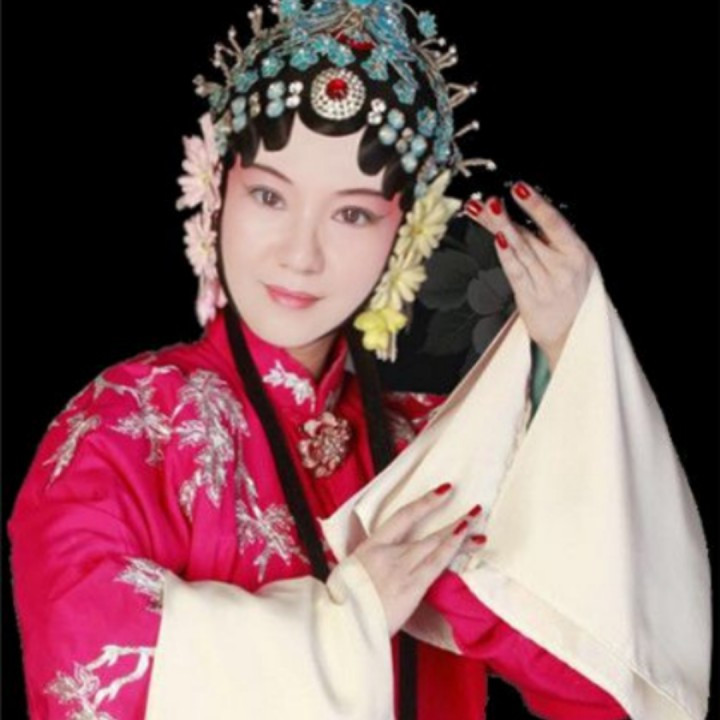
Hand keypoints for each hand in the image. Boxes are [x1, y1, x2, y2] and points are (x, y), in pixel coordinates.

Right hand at [351, 484, 484, 636]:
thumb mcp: (349, 573)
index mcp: (371, 546)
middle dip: (452, 519)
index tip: (444, 491)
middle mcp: (388, 554)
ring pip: (436, 546)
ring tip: (477, 523)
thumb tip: (380, 561)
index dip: (425, 502)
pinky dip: (452, 551)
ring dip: (460, 533)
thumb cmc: (342, 602)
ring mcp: (400, 570)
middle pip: (427, 532)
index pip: (403, 516)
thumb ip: (368, 564)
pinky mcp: (410, 588)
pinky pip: (436, 565)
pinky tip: (467, 542)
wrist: (340, 623)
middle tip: (475, 510)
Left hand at [463, 182, 596, 371]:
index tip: (519, 188)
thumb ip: (548, 243)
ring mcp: (546, 283)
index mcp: (578, 253)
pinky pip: (515, 271)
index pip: (554, 223)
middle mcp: (563, 266)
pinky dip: (505, 254)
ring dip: (497, 228)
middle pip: (528, 234)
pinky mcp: (531, 298)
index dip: (536, 205)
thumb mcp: (574, 265)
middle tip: (488, 199)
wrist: (575, 336)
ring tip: (482, 210)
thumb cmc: (573, 296)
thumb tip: (517, 218)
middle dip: (504, 215)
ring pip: (518, 249)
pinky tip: (496, 238)